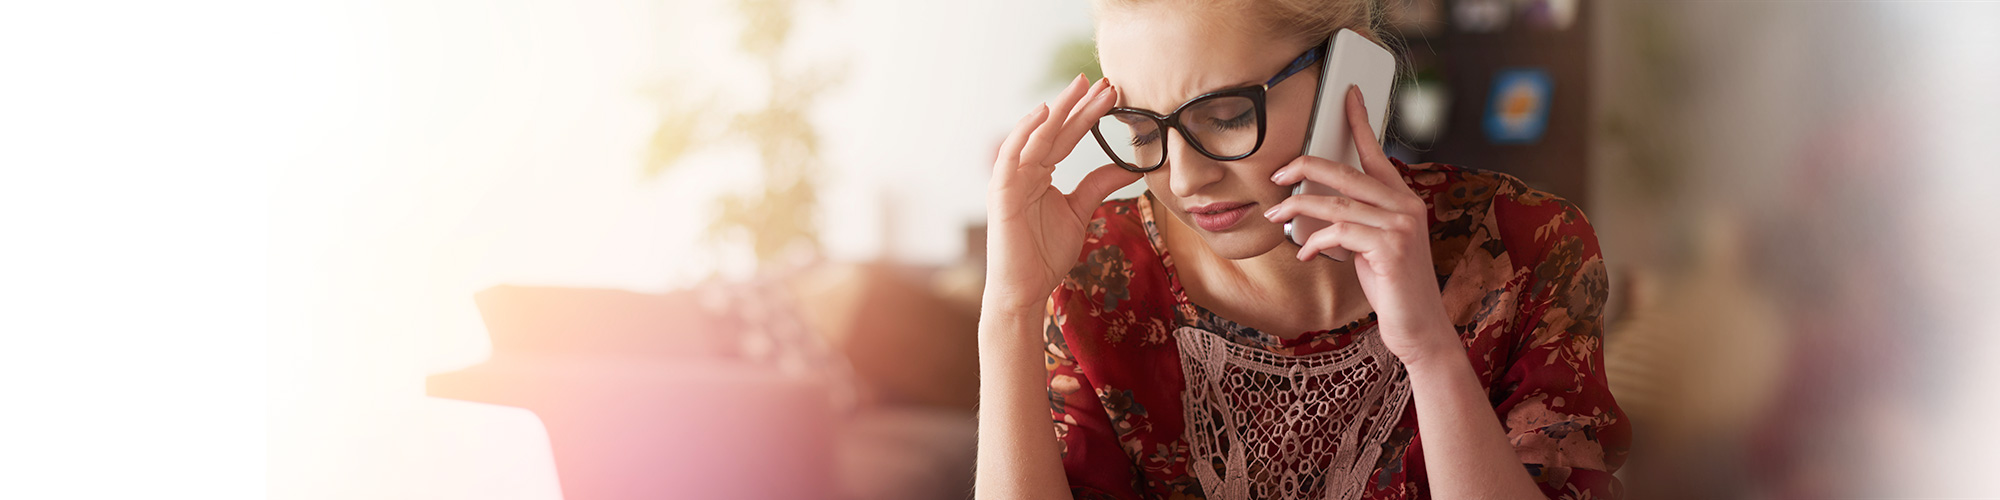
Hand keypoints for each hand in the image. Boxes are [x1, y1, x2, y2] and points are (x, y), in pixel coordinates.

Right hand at [984, 75, 1141, 312]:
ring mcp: (1011, 178)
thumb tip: (1131, 165)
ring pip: (1037, 135)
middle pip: (1055, 130)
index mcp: (1041, 172)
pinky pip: (1011, 154)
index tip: (1113, 94)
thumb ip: (1099, 183)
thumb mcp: (1080, 210)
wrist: (1026, 288)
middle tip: (1105, 82)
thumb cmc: (1045, 253)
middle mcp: (1025, 169)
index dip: (1089, 115)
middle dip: (1079, 105)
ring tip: (1083, 87)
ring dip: (1059, 109)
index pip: (1068, 136)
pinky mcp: (1001, 190)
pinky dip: (1025, 131)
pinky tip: (1045, 112)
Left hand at [1261, 86, 1460, 364]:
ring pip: (1336, 203)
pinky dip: (1315, 241)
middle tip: (1277, 174)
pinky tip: (1306, 254)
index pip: (1377, 154)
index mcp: (1403, 200)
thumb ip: (1353, 222)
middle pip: (1346, 173)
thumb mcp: (1371, 247)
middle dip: (1305, 168)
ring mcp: (1402, 225)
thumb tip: (1310, 209)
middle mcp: (1406, 206)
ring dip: (1298, 208)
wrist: (1419, 329)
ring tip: (1276, 216)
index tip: (1348, 96)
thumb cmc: (1392, 287)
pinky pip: (1339, 232)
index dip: (1361, 122)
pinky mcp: (1391, 247)